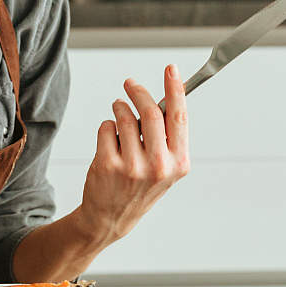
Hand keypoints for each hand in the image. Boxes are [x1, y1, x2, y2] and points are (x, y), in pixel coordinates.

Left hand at [77, 64, 189, 245]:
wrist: (110, 217)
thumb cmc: (139, 187)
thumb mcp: (165, 167)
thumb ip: (167, 137)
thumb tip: (164, 98)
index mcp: (179, 164)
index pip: (179, 118)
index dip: (175, 89)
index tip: (171, 69)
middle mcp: (159, 166)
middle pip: (150, 112)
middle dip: (137, 92)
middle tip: (130, 84)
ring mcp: (132, 167)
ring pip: (125, 118)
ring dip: (119, 109)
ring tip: (118, 114)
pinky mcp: (108, 165)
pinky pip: (106, 127)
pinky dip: (106, 126)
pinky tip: (109, 140)